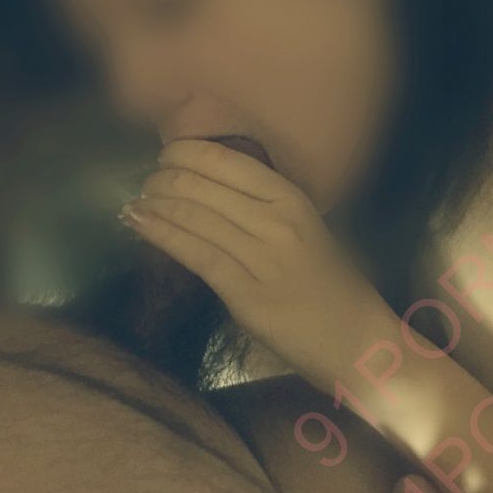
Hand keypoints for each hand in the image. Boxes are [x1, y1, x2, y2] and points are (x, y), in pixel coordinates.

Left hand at [119, 138, 383, 386]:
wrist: (358, 340)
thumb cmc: (330, 285)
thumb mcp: (305, 229)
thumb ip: (263, 208)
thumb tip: (209, 190)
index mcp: (292, 198)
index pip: (227, 161)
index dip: (186, 152)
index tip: (166, 154)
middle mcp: (277, 219)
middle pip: (203, 185)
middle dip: (164, 178)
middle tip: (146, 182)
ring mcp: (262, 256)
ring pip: (194, 216)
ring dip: (155, 204)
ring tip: (134, 202)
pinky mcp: (246, 293)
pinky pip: (195, 254)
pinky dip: (161, 234)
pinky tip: (139, 223)